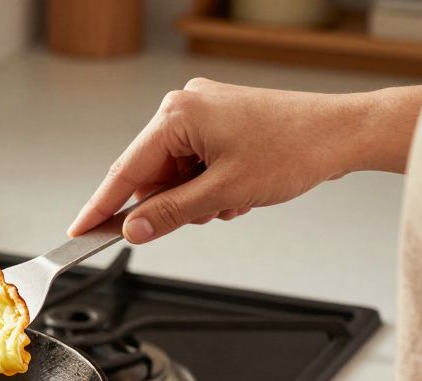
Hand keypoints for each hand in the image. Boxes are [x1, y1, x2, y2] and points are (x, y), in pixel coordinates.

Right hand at [67, 79, 421, 243]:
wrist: (343, 134)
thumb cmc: (294, 150)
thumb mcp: (223, 193)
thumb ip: (170, 214)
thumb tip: (134, 230)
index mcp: (177, 114)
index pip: (125, 171)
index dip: (101, 207)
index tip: (79, 231)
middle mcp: (184, 107)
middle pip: (150, 174)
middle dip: (171, 203)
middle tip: (199, 216)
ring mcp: (203, 113)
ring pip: (174, 174)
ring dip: (194, 198)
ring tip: (231, 200)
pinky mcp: (219, 122)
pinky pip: (194, 165)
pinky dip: (208, 186)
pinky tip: (237, 190)